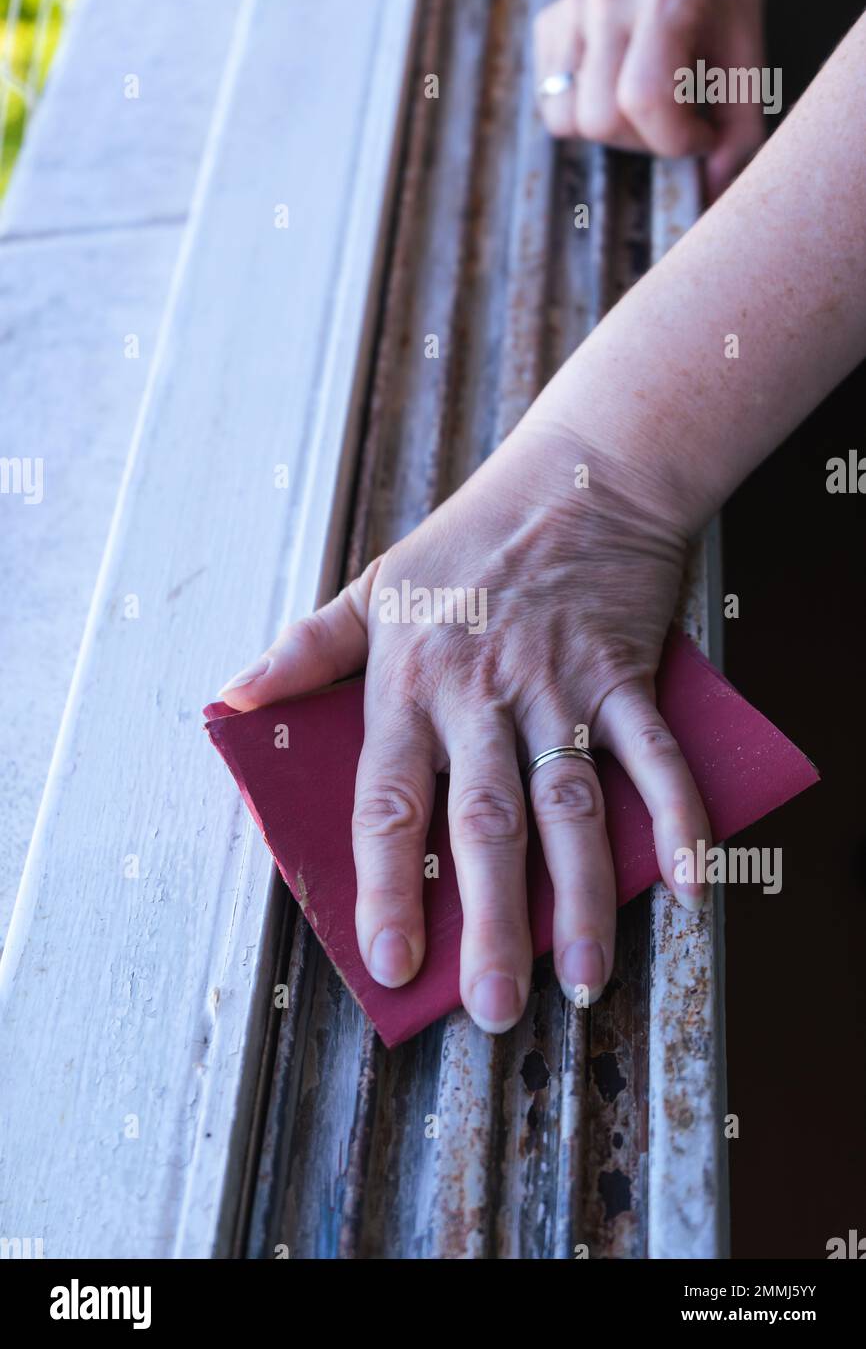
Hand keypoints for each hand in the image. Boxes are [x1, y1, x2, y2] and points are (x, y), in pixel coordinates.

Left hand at [218, 416, 710, 1033]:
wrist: (576, 477)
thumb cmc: (465, 540)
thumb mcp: (371, 586)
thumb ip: (304, 651)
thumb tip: (229, 701)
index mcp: (411, 686)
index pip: (388, 803)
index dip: (388, 888)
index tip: (389, 964)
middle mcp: (481, 697)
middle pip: (484, 826)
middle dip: (490, 926)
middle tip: (493, 1010)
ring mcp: (559, 686)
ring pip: (569, 807)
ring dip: (581, 901)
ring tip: (585, 982)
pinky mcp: (626, 674)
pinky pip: (652, 755)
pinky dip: (674, 817)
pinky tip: (682, 883)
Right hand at [534, 0, 765, 198]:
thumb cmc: (721, 3)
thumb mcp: (746, 57)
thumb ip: (739, 128)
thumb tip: (717, 190)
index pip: (644, 100)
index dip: (675, 139)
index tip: (702, 134)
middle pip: (599, 119)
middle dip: (641, 141)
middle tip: (673, 120)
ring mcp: (571, 7)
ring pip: (565, 119)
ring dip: (608, 131)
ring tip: (641, 106)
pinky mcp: (548, 22)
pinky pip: (551, 100)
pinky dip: (584, 109)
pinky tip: (615, 84)